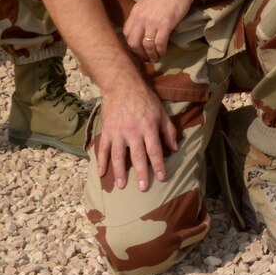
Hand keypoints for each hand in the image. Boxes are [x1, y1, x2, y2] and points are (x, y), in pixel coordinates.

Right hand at [93, 76, 178, 192]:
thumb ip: (169, 131)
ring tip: (121, 185)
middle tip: (142, 188)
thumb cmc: (145, 100)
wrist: (122, 86)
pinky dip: (100, 161)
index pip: (155, 150)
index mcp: (149, 127)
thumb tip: (175, 148)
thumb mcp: (162, 112)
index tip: (161, 177)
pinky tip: (101, 173)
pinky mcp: (106, 131)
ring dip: (119, 171)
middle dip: (140, 173)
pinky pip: (102, 148)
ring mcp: (117, 132)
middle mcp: (133, 132)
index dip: (158, 165)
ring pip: (118, 155)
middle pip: (137, 156)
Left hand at [122, 0, 194, 64]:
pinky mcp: (165, 24)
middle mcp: (141, 18)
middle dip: (139, 53)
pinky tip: (163, 52)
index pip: (126, 33)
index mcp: (135, 12)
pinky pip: (159, 43)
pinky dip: (160, 50)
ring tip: (155, 58)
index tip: (138, 49)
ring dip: (151, 54)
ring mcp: (152, 22)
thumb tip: (144, 28)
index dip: (131, 44)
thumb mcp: (147, 2)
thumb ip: (142, 14)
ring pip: (146, 45)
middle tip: (145, 57)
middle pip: (133, 42)